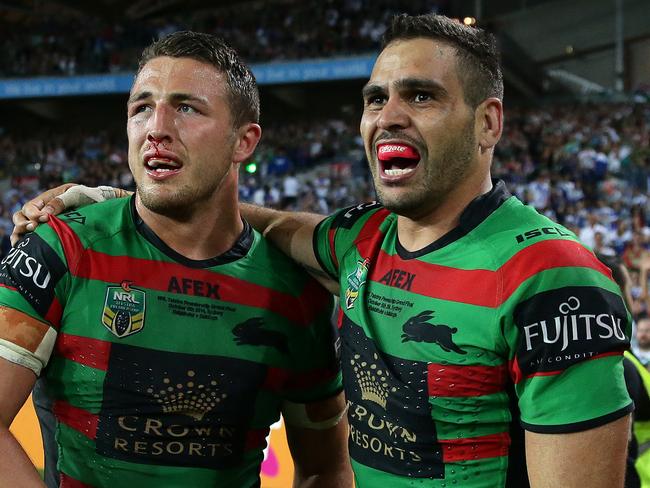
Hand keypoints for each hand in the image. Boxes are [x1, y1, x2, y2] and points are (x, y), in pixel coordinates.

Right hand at [10, 184, 127, 244]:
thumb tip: (45, 214)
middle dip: (24, 223)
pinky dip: (30, 241)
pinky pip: (36, 237)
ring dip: (24, 231)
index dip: (33, 214)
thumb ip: (62, 202)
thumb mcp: (77, 195)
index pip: (30, 207)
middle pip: (22, 216)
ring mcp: (48, 221)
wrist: (107, 207)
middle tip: (34, 228)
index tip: (43, 219)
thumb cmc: (93, 198)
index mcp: (49, 198)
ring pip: (25, 227)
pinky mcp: (54, 232)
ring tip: (32, 234)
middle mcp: (45, 209)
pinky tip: (29, 246)